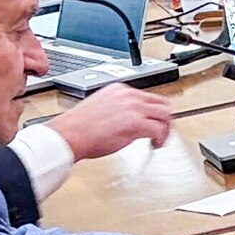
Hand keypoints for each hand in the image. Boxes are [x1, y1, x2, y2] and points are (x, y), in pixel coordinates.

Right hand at [54, 82, 173, 160]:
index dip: (153, 112)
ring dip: (166, 129)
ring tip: (160, 140)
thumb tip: (131, 119)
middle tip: (162, 131)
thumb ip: (120, 109)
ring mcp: (133, 107)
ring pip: (165, 114)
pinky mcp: (135, 122)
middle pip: (161, 103)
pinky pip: (159, 129)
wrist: (68, 135)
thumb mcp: (101, 108)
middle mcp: (128, 95)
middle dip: (165, 119)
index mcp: (119, 89)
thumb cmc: (78, 128)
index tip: (153, 121)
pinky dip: (160, 138)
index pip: (147, 97)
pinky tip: (154, 144)